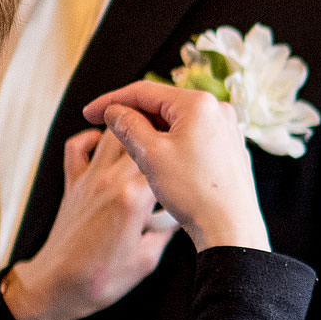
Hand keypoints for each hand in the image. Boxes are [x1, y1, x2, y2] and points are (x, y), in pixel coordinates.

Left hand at [3, 125, 178, 319]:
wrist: (56, 285)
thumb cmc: (101, 278)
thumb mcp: (148, 259)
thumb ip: (168, 230)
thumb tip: (184, 212)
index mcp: (133, 199)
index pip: (165, 160)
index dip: (184, 153)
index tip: (197, 155)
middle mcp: (110, 180)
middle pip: (141, 136)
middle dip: (163, 132)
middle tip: (180, 138)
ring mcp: (89, 179)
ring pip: (112, 132)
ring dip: (132, 128)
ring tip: (151, 132)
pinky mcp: (73, 184)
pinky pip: (78, 147)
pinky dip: (91, 138)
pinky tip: (106, 145)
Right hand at [84, 80, 270, 252]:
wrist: (230, 227)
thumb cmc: (194, 192)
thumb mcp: (149, 155)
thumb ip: (127, 126)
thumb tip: (114, 111)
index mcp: (199, 103)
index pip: (145, 92)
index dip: (112, 100)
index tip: (90, 112)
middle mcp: (218, 110)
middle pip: (163, 104)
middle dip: (133, 116)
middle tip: (107, 130)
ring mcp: (227, 129)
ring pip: (178, 122)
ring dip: (151, 131)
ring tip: (132, 149)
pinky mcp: (229, 148)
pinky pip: (193, 136)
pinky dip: (171, 142)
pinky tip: (159, 160)